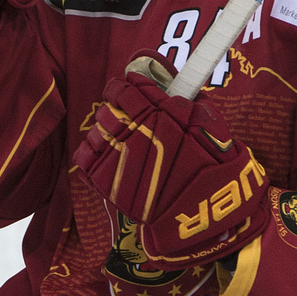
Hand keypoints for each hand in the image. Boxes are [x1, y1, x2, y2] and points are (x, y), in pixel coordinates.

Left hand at [74, 56, 269, 267]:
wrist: (204, 212)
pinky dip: (92, 153)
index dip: (127, 86)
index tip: (129, 88)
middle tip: (125, 114)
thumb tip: (162, 83)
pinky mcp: (107, 183)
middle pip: (109, 108)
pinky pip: (84, 157)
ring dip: (105, 129)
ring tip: (118, 137)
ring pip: (96, 130)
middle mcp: (136, 133)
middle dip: (115, 107)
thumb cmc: (212, 165)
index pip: (128, 88)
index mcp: (159, 114)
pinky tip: (106, 154)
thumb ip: (185, 100)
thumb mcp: (208, 123)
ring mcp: (119, 158)